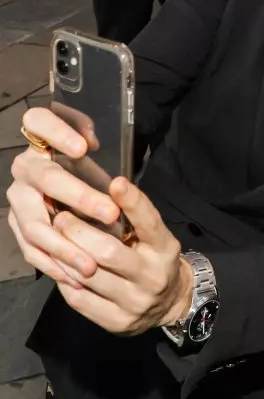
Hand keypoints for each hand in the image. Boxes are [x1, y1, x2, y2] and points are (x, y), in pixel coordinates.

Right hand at [7, 107, 118, 286]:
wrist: (71, 198)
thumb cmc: (84, 167)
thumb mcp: (91, 152)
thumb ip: (88, 140)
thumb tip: (91, 140)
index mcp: (40, 140)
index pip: (37, 121)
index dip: (57, 131)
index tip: (85, 147)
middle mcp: (25, 168)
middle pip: (46, 179)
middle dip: (79, 196)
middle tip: (110, 212)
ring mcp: (19, 200)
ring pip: (35, 224)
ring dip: (65, 244)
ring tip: (92, 262)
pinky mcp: (18, 227)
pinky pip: (32, 250)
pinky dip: (54, 265)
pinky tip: (76, 277)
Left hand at [7, 108, 191, 333]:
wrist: (170, 303)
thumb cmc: (155, 258)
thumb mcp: (154, 235)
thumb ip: (134, 217)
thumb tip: (107, 187)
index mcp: (164, 249)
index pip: (150, 222)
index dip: (132, 202)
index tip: (115, 182)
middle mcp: (152, 277)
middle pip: (108, 252)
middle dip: (79, 232)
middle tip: (60, 217)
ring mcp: (133, 303)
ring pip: (89, 276)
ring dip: (66, 255)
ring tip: (52, 239)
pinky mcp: (116, 322)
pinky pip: (80, 299)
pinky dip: (66, 279)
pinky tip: (60, 265)